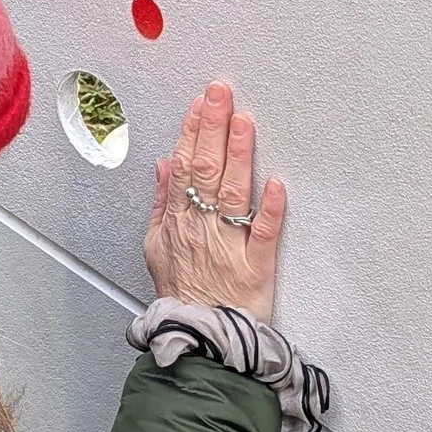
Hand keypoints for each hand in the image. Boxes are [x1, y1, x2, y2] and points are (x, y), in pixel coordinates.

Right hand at [143, 82, 285, 323]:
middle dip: (213, 127)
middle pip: (205, 170)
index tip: (200, 103)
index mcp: (178, 222)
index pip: (183, 167)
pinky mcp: (256, 267)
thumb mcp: (156, 248)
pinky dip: (270, 210)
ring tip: (244, 122)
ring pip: (232, 194)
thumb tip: (164, 165)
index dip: (191, 132)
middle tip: (221, 93)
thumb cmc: (182, 294)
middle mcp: (201, 229)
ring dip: (238, 155)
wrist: (200, 339)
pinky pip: (263, 235)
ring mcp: (228, 246)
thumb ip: (161, 203)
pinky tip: (276, 183)